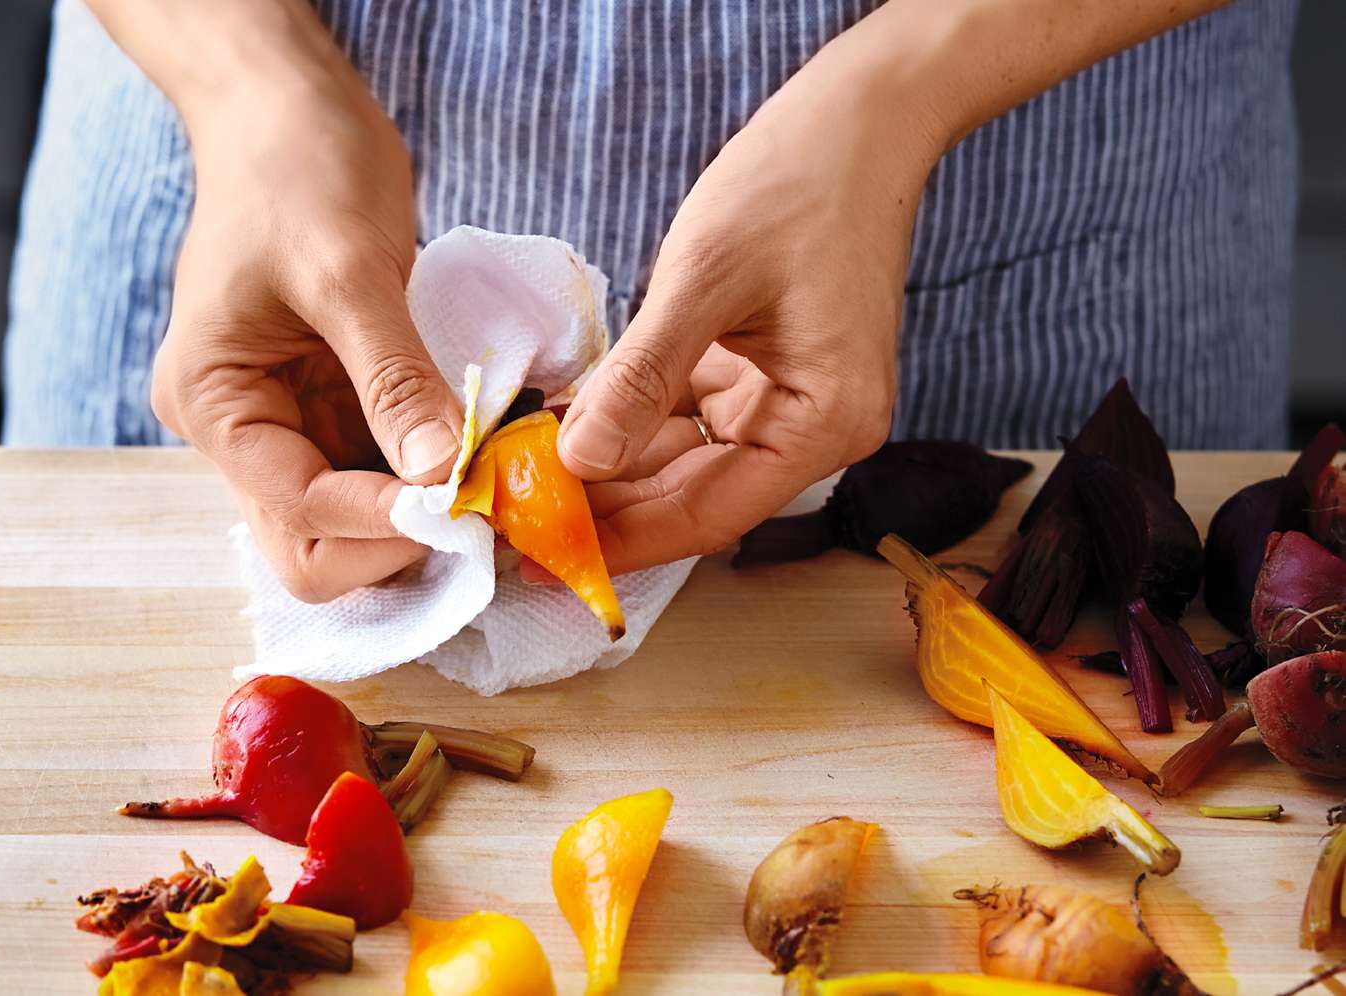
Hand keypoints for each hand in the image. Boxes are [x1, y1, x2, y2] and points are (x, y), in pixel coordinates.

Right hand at [150, 36, 461, 602]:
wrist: (288, 109)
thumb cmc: (298, 169)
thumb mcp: (347, 272)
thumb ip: (394, 379)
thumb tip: (443, 475)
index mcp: (213, 403)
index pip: (297, 509)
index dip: (385, 520)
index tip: (470, 504)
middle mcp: (243, 431)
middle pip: (312, 544)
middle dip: (395, 541)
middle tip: (480, 511)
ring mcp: (291, 422)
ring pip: (354, 519)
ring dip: (422, 515)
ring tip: (495, 484)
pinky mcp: (337, 405)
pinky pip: (384, 467)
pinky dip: (432, 473)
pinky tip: (486, 453)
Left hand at [557, 37, 943, 574]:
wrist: (855, 123)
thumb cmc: (793, 187)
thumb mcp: (704, 281)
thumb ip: (641, 379)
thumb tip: (577, 463)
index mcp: (823, 423)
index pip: (710, 514)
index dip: (625, 541)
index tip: (545, 556)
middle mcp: (816, 430)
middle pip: (697, 496)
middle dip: (610, 508)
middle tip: (520, 521)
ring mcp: (791, 404)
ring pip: (688, 461)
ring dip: (614, 467)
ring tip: (529, 479)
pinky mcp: (765, 375)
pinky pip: (690, 417)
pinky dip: (633, 420)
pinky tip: (567, 425)